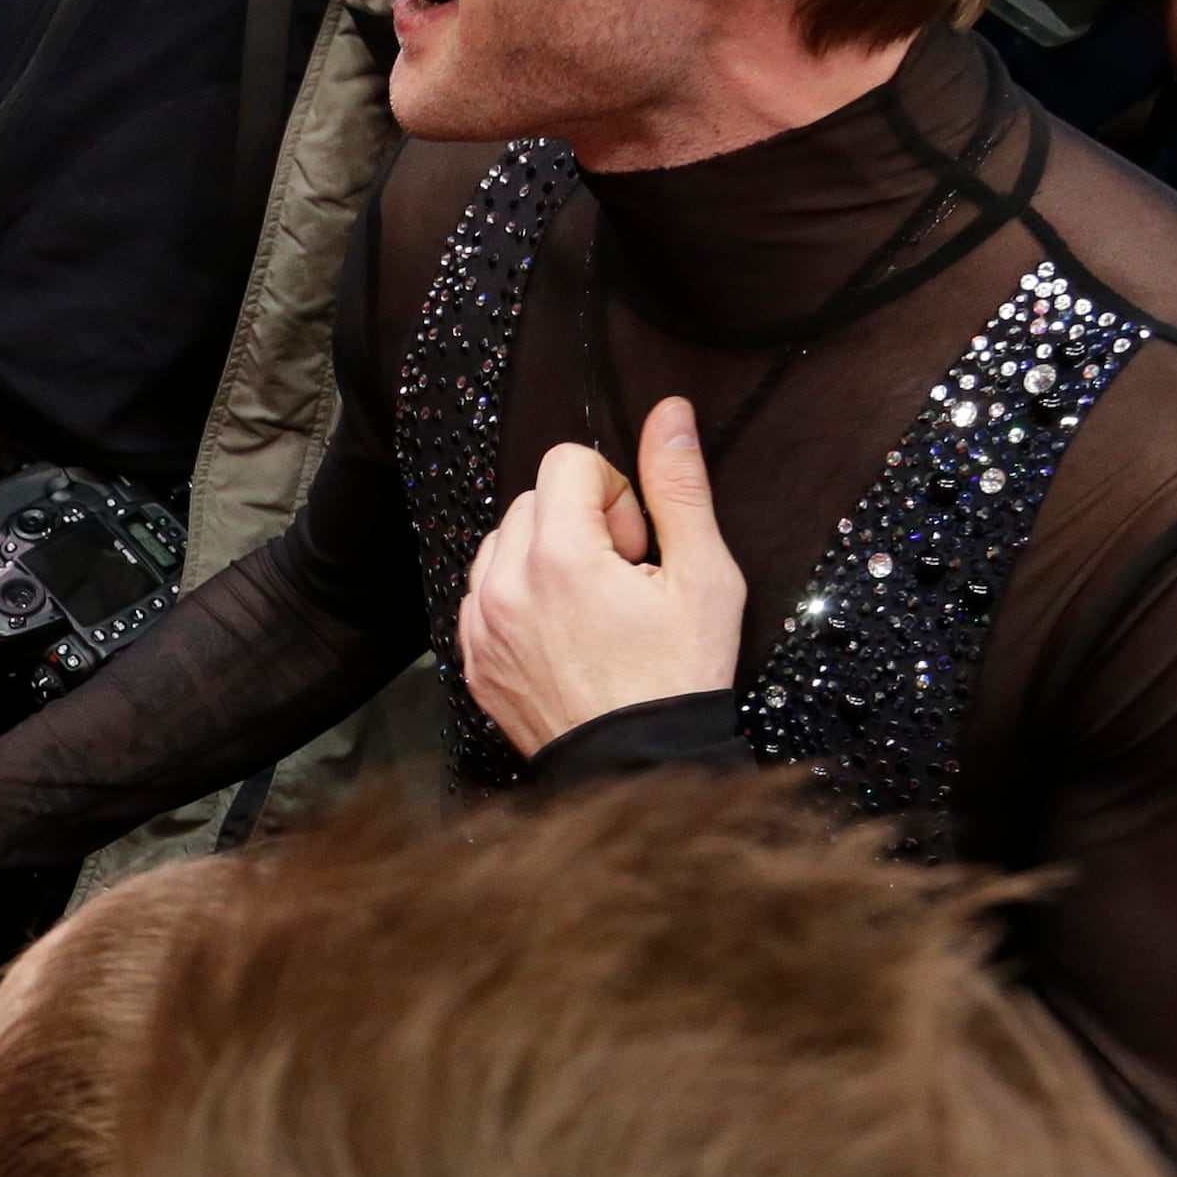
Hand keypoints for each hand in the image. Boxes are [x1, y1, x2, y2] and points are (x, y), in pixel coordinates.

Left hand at [457, 396, 743, 757]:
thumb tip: (668, 410)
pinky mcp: (473, 659)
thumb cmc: (680, 675)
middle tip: (623, 575)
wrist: (640, 766)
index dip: (613, 491)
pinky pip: (484, 594)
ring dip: (545, 555)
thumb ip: (679, 485)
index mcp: (559, 556)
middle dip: (580, 520)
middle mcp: (505, 585)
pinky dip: (519, 597)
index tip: (637, 542)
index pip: (566, 461)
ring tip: (593, 606)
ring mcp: (482, 625)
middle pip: (533, 499)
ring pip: (502, 543)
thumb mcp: (703, 574)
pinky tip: (565, 632)